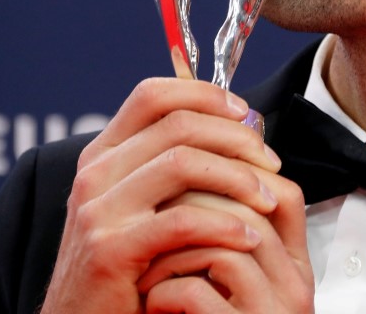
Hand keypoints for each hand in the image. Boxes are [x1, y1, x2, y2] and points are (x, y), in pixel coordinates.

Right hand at [39, 78, 288, 313]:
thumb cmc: (124, 271)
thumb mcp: (137, 208)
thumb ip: (169, 168)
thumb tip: (236, 129)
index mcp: (103, 155)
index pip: (153, 96)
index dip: (204, 94)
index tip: (244, 112)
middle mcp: (95, 174)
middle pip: (177, 124)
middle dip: (236, 137)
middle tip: (270, 161)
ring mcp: (98, 211)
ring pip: (183, 162)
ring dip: (238, 177)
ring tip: (267, 199)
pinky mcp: (110, 250)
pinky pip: (182, 221)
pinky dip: (225, 224)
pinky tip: (249, 237)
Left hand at [137, 176, 313, 312]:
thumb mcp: (234, 284)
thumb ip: (230, 240)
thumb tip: (198, 179)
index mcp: (295, 269)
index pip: (285, 194)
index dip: (234, 179)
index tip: (186, 190)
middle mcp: (294, 288)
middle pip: (249, 209)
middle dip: (189, 207)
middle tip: (153, 220)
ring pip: (223, 244)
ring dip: (172, 249)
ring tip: (149, 268)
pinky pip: (199, 292)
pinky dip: (166, 290)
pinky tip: (155, 302)